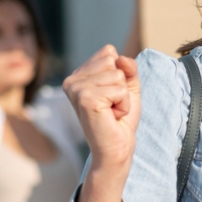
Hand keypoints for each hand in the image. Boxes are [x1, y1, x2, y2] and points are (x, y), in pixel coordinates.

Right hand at [63, 45, 141, 171]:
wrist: (117, 148)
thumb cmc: (121, 119)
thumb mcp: (128, 87)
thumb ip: (128, 68)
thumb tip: (121, 59)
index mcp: (79, 74)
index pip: (109, 52)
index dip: (120, 74)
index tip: (112, 96)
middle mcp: (72, 79)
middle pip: (113, 61)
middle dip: (122, 85)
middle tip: (112, 105)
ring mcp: (76, 88)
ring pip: (118, 75)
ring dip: (123, 96)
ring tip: (112, 111)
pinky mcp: (85, 98)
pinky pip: (120, 89)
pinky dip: (123, 104)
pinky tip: (112, 116)